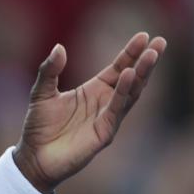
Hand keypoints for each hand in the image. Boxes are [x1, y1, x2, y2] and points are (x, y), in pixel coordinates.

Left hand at [13, 32, 166, 193]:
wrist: (33, 157)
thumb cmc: (39, 127)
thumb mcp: (41, 92)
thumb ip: (49, 70)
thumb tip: (59, 47)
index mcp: (94, 91)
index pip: (118, 68)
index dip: (131, 53)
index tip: (144, 36)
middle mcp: (105, 103)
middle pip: (131, 78)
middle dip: (146, 61)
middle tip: (160, 42)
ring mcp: (107, 118)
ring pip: (130, 94)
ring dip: (141, 74)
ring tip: (151, 55)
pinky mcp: (103, 133)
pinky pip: (116, 110)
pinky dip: (123, 93)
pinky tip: (129, 76)